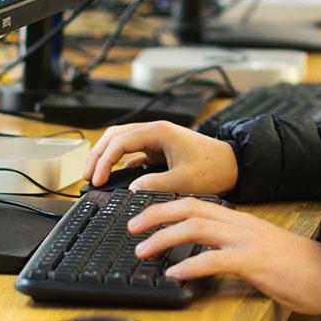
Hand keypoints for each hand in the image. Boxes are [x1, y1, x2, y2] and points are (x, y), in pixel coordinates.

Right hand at [83, 121, 238, 194]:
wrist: (234, 165)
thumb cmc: (214, 168)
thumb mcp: (185, 181)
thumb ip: (156, 184)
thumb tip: (132, 189)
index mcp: (160, 132)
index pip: (120, 141)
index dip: (104, 161)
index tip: (95, 179)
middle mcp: (155, 131)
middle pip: (114, 135)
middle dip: (97, 154)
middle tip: (86, 176)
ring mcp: (156, 138)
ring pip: (120, 140)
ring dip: (105, 155)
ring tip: (93, 174)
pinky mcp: (158, 149)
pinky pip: (131, 151)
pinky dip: (118, 161)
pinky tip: (113, 176)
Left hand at [128, 198, 320, 314]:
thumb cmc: (297, 268)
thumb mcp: (257, 253)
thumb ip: (230, 251)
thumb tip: (198, 261)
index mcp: (240, 221)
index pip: (196, 204)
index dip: (166, 206)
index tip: (141, 214)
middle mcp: (240, 225)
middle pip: (190, 208)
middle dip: (156, 214)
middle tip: (131, 226)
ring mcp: (248, 241)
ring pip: (197, 228)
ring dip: (165, 238)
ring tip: (143, 250)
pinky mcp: (255, 262)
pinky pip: (216, 260)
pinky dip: (190, 265)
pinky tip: (174, 274)